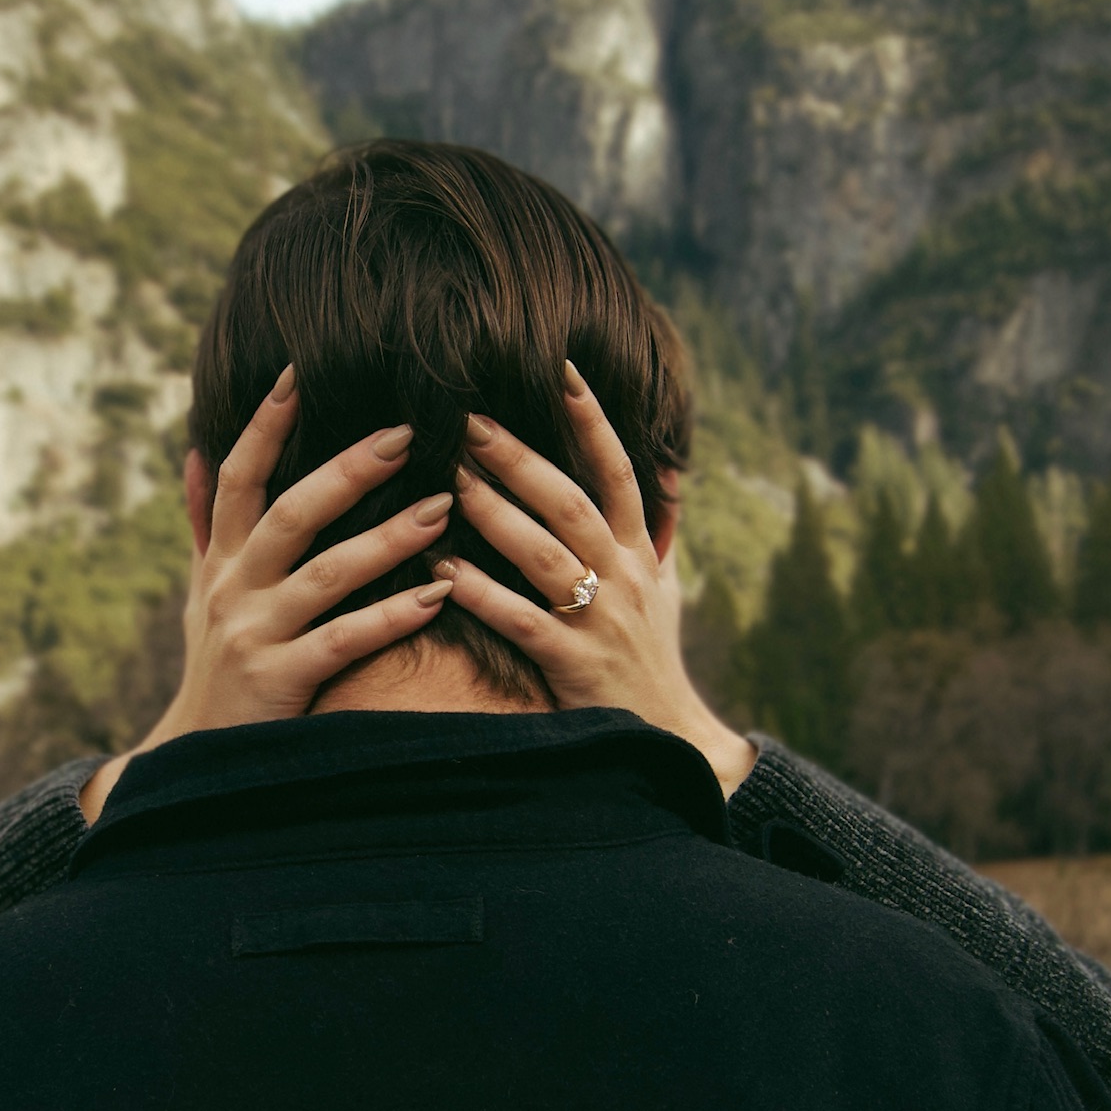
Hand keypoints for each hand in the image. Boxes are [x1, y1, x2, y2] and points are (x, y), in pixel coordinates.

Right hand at [80, 366, 453, 819]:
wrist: (196, 760)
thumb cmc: (215, 666)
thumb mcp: (202, 592)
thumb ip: (205, 523)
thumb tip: (194, 451)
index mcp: (223, 560)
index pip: (239, 476)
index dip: (264, 424)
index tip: (298, 372)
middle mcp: (235, 588)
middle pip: (291, 512)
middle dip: (347, 470)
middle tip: (405, 433)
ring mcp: (256, 634)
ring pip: (326, 573)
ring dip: (387, 538)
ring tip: (442, 508)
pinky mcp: (282, 680)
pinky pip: (344, 641)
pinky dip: (392, 617)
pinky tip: (438, 596)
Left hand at [435, 363, 756, 796]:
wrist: (669, 741)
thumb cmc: (651, 656)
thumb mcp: (666, 586)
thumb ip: (658, 525)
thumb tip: (667, 463)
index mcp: (641, 552)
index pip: (618, 472)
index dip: (592, 420)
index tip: (561, 369)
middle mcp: (625, 577)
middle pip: (570, 502)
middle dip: (520, 459)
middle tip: (469, 419)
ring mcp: (600, 621)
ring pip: (545, 554)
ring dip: (495, 514)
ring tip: (448, 479)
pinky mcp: (574, 664)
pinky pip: (522, 620)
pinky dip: (482, 594)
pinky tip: (441, 571)